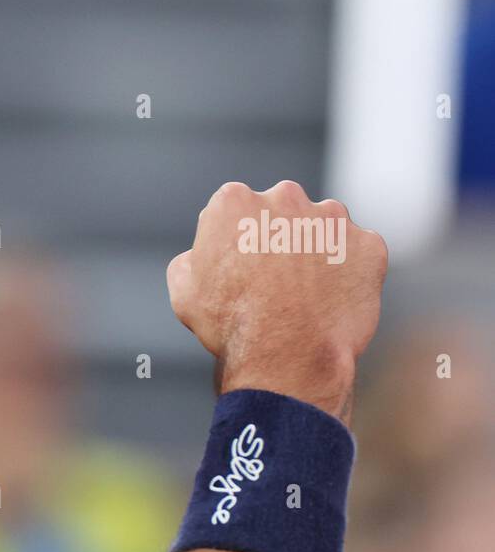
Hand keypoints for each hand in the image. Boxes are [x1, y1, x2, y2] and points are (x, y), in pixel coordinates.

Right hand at [167, 180, 387, 422]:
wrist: (285, 354)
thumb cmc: (229, 323)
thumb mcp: (184, 290)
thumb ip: (193, 258)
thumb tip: (204, 256)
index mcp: (234, 201)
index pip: (234, 210)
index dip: (235, 241)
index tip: (238, 268)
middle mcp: (285, 197)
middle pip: (281, 211)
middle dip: (278, 237)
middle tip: (272, 281)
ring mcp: (332, 218)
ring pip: (323, 228)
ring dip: (316, 250)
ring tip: (304, 295)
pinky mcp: (368, 245)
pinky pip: (358, 254)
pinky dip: (349, 272)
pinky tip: (330, 301)